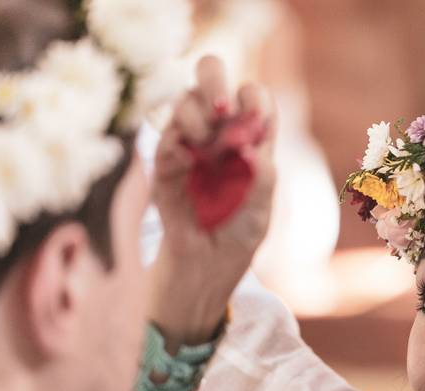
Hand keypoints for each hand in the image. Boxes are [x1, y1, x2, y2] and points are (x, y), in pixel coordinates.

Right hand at [151, 56, 276, 343]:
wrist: (199, 280)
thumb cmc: (235, 247)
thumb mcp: (259, 217)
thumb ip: (261, 181)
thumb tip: (253, 146)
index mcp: (251, 149)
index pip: (256, 102)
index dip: (254, 97)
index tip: (253, 116)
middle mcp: (220, 142)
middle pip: (213, 85)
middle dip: (213, 78)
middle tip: (220, 106)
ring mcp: (190, 152)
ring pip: (184, 104)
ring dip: (193, 113)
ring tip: (202, 143)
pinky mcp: (163, 170)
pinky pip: (164, 140)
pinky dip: (173, 141)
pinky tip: (183, 158)